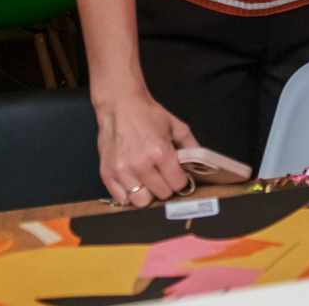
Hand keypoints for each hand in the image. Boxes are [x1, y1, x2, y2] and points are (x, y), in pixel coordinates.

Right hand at [96, 91, 197, 206]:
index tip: (177, 176)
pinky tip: (133, 181)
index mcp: (160, 152)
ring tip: (147, 179)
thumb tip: (201, 164)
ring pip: (141, 201)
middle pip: (161, 194)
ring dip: (147, 193)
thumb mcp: (177, 127)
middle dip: (166, 186)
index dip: (180, 180)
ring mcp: (122, 171)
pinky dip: (129, 194)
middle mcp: (140, 164)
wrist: (120, 107)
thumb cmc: (147, 115)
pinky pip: (122, 199)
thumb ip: (191, 147)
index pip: (177, 184)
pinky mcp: (107, 174)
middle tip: (163, 176)